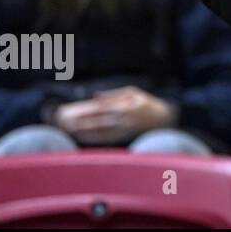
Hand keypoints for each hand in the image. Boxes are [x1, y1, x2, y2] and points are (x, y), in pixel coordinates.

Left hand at [54, 87, 177, 145]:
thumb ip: (114, 94)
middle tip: (67, 123)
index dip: (86, 112)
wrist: (163, 118)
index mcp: (124, 106)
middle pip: (98, 122)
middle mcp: (122, 119)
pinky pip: (106, 138)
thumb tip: (96, 97)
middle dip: (82, 123)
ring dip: (85, 132)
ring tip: (72, 131)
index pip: (100, 109)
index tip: (73, 113)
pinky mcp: (124, 136)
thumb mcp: (133, 92)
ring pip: (100, 132)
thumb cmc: (146, 103)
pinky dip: (95, 138)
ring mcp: (123, 129)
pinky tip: (85, 137)